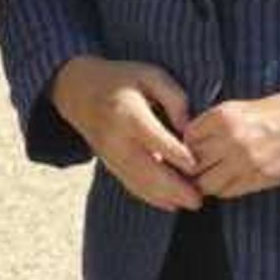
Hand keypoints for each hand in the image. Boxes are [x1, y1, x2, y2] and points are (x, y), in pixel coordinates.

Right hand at [51, 56, 202, 210]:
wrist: (79, 90)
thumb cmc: (123, 79)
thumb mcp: (151, 75)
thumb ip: (174, 98)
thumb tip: (188, 128)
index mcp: (126, 113)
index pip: (153, 138)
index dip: (175, 154)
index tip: (196, 166)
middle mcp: (115, 139)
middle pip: (145, 169)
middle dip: (174, 187)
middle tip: (200, 199)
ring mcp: (109, 154)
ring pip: (138, 183)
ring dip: (166, 197)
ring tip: (193, 204)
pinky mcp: (109, 163)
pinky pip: (130, 185)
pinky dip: (151, 197)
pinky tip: (173, 204)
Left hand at [185, 86, 279, 197]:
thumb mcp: (243, 108)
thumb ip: (216, 125)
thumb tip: (191, 144)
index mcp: (225, 115)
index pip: (188, 137)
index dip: (188, 145)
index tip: (195, 148)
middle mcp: (231, 138)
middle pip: (193, 162)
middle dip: (194, 166)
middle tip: (201, 166)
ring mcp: (245, 161)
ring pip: (206, 182)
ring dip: (207, 181)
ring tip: (215, 175)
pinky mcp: (259, 178)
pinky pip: (227, 191)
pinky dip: (224, 189)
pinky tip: (231, 180)